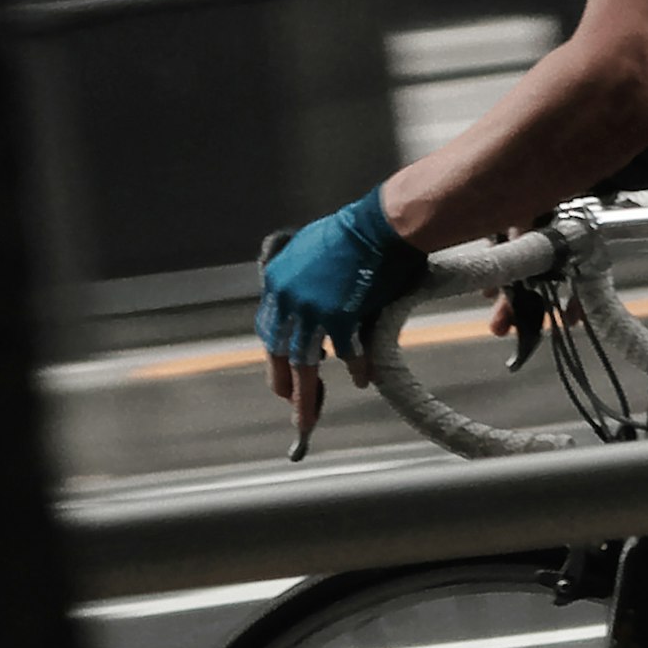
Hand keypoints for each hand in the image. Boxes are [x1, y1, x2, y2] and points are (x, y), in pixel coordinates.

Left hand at [255, 192, 425, 454]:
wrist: (378, 226)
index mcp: (277, 281)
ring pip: (303, 362)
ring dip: (305, 396)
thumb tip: (310, 302)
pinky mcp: (340, 317)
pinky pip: (346, 353)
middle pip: (278, 350)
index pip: (269, 328)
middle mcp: (287, 298)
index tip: (284, 372)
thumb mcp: (313, 252)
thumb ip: (305, 280)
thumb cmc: (356, 233)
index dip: (276, 354)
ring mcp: (311, 310)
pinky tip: (364, 381)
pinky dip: (357, 369)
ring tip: (306, 421)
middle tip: (289, 405)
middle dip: (283, 382)